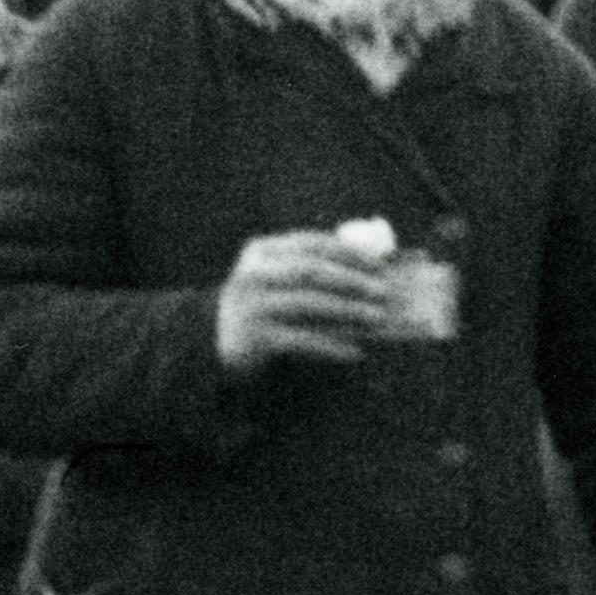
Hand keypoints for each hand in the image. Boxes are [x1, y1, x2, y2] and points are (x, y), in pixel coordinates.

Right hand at [212, 231, 389, 375]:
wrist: (211, 339)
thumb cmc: (258, 304)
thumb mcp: (272, 275)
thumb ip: (306, 265)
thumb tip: (367, 262)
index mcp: (261, 251)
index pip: (311, 243)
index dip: (348, 252)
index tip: (379, 264)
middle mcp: (254, 274)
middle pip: (311, 270)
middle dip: (352, 279)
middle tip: (384, 291)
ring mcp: (254, 306)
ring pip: (309, 303)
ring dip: (348, 310)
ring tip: (376, 318)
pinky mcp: (257, 338)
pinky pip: (303, 340)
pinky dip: (332, 345)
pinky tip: (355, 351)